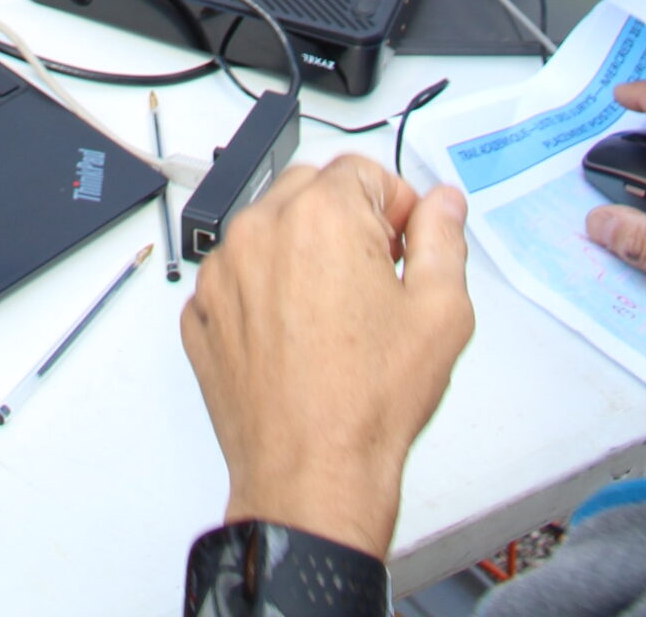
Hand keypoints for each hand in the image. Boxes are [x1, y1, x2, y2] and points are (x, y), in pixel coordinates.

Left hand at [180, 155, 472, 560]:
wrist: (312, 475)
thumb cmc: (368, 404)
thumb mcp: (440, 315)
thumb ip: (444, 240)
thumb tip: (442, 204)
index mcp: (322, 216)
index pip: (365, 171)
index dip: (396, 206)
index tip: (405, 243)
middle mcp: (261, 229)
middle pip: (313, 190)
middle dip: (348, 220)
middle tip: (375, 278)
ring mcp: (223, 270)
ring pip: (270, 229)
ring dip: (301, 252)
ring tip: (334, 315)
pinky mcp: (201, 309)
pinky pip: (238, 275)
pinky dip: (264, 291)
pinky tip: (296, 336)